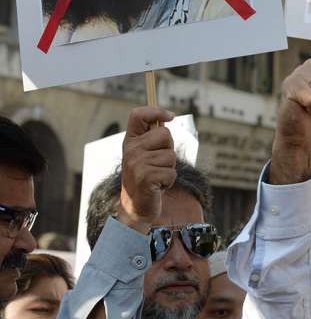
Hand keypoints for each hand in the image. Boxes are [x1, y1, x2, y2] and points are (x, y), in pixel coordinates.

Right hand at [118, 107, 176, 233]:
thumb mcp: (145, 155)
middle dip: (169, 150)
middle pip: (165, 134)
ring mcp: (137, 163)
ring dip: (169, 168)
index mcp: (130, 141)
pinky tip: (158, 186)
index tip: (170, 116)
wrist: (135, 207)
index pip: (138, 115)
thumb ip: (153, 138)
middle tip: (158, 164)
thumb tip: (168, 118)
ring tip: (157, 177)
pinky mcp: (146, 177)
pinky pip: (171, 172)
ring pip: (171, 156)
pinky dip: (169, 181)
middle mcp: (131, 150)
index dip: (155, 111)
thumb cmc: (146, 178)